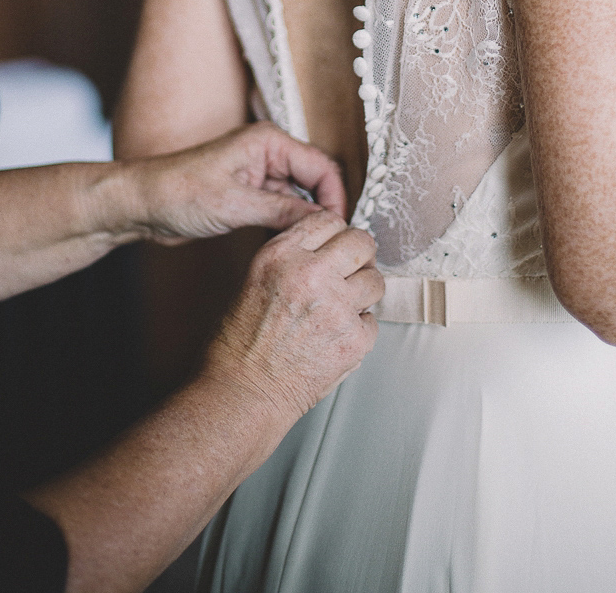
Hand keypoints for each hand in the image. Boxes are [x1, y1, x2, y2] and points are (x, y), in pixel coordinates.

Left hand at [123, 123, 346, 243]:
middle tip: (329, 243)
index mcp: (269, 142)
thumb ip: (283, 211)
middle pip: (315, 181)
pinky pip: (283, 208)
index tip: (339, 230)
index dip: (335, 198)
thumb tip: (324, 223)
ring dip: (305, 222)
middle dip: (324, 210)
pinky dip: (288, 226)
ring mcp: (259, 174)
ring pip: (300, 197)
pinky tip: (288, 246)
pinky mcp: (250, 194)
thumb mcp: (235, 204)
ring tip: (310, 249)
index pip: (322, 167)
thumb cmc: (177, 191)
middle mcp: (268, 153)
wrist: (141, 204)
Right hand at [207, 209, 383, 419]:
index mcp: (281, 255)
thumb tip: (327, 249)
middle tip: (355, 268)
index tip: (338, 245)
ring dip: (364, 292)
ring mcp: (336, 307)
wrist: (243, 394)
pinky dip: (360, 329)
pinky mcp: (354, 339)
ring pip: (375, 281)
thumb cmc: (239, 345)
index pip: (328, 220)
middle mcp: (311, 274)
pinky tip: (338, 336)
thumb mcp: (255, 280)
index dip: (336, 233)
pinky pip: (373, 321)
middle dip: (361, 255)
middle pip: (361, 242)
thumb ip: (292, 258)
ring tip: (344, 307)